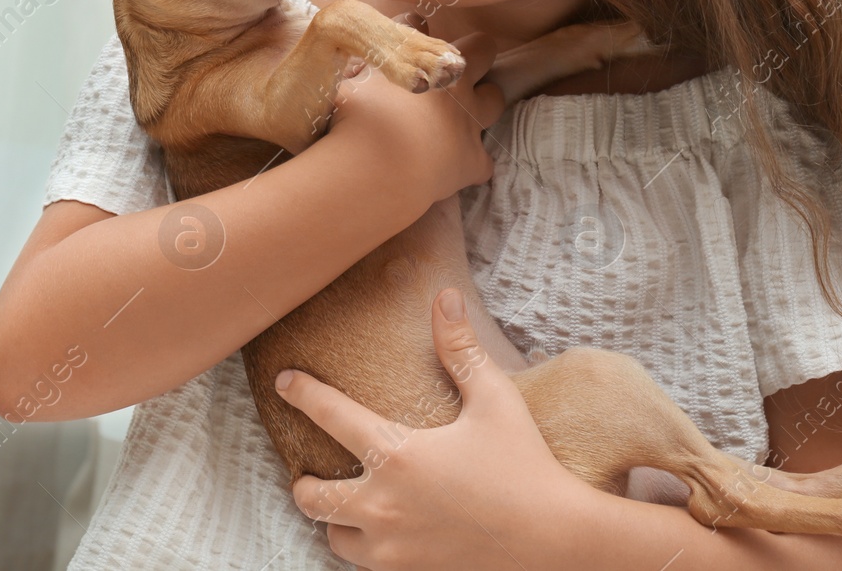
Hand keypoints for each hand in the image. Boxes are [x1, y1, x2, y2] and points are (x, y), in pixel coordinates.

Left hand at [274, 288, 585, 570]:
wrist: (555, 542)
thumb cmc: (526, 466)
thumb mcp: (495, 400)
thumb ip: (461, 350)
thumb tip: (445, 297)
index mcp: (398, 455)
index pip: (330, 416)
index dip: (303, 393)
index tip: (286, 382)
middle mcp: (383, 505)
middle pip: (311, 497)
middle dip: (304, 482)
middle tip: (310, 472)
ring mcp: (392, 549)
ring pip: (334, 538)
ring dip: (335, 521)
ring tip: (347, 507)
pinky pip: (364, 566)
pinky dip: (363, 549)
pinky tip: (380, 535)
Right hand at [329, 31, 503, 207]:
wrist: (373, 171)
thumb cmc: (352, 123)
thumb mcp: (345, 84)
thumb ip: (356, 68)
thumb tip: (358, 62)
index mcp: (418, 60)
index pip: (419, 27)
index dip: (414, 30)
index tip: (409, 38)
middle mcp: (451, 84)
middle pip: (481, 50)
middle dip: (475, 51)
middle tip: (455, 67)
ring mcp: (468, 122)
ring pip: (493, 99)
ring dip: (483, 101)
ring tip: (465, 115)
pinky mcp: (473, 161)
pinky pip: (483, 160)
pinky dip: (470, 162)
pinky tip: (454, 168)